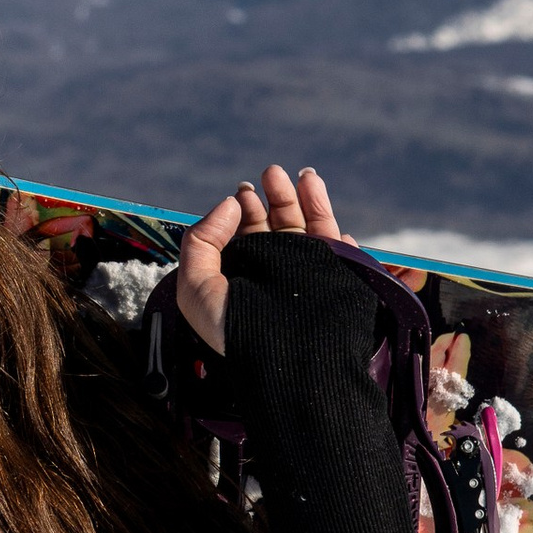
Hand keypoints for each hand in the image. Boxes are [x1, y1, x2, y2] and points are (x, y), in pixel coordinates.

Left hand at [175, 163, 345, 353]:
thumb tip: (229, 203)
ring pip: (309, 227)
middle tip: (270, 173)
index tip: (242, 194)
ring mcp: (307, 274)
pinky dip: (331, 222)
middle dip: (275, 195)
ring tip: (300, 174)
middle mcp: (275, 273)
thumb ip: (201, 240)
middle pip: (278, 224)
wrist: (284, 359)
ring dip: (305, 197)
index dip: (244, 209)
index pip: (246, 234)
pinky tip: (320, 200)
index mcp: (244, 275)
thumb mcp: (196, 286)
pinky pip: (337, 245)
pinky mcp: (334, 277)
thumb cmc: (234, 331)